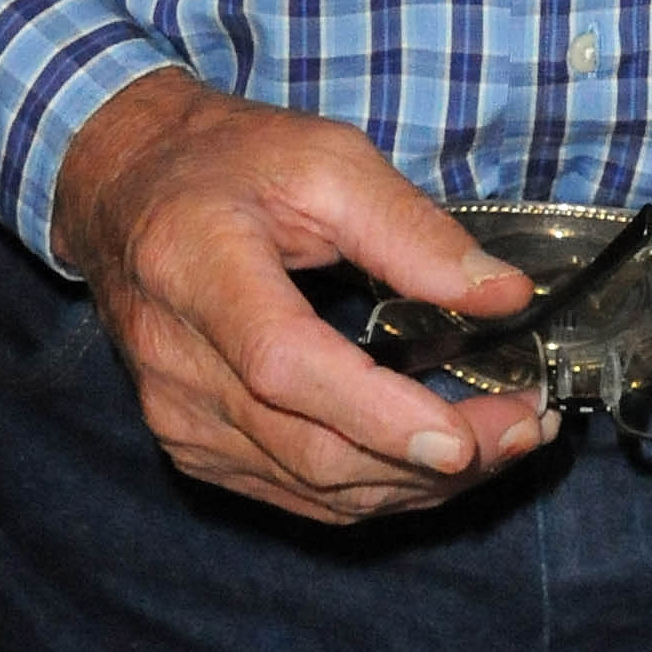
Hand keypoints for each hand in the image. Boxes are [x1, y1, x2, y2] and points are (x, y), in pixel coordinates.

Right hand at [51, 72, 544, 524]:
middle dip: (432, 460)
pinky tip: (432, 459)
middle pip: (311, 449)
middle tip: (527, 430)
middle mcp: (178, 363)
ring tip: (503, 444)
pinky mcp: (192, 446)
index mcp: (198, 270)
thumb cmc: (225, 162)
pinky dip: (374, 488)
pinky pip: (294, 492)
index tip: (465, 437)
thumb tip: (503, 295)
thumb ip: (411, 228)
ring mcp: (179, 417)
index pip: (285, 368)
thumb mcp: (323, 158)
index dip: (377, 415)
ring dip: (417, 484)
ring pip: (312, 489)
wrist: (125, 187)